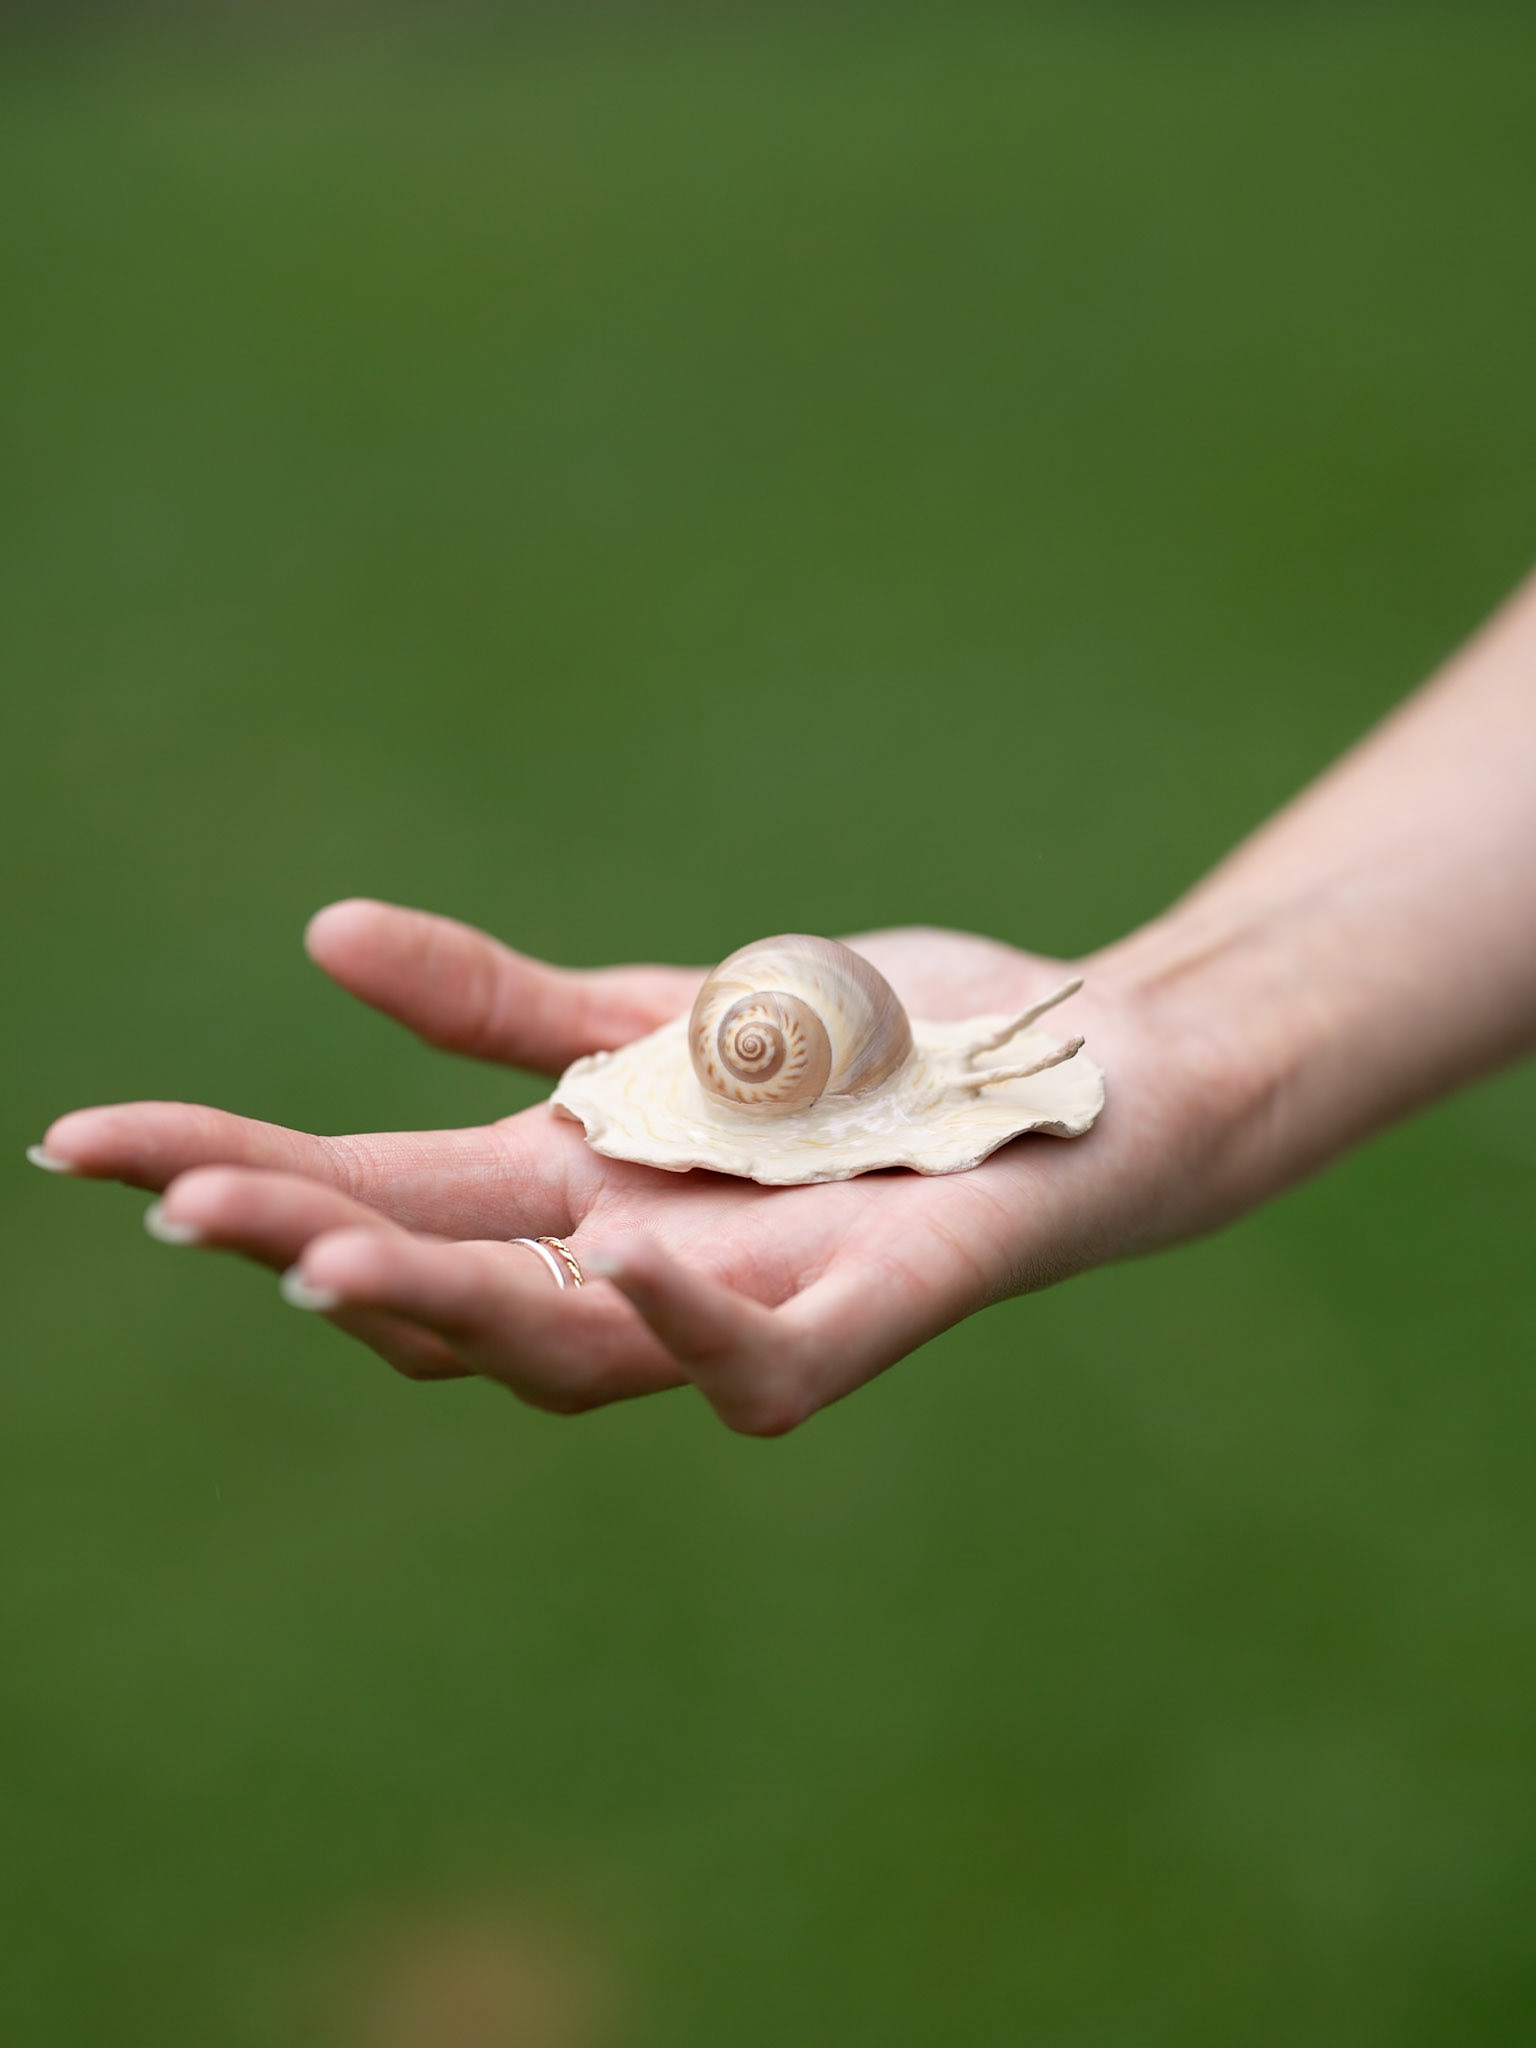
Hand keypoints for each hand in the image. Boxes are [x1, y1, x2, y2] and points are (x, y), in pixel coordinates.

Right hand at [33, 901, 1248, 1433]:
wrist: (1093, 1067)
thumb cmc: (889, 1051)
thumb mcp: (673, 1009)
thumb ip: (510, 1004)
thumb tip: (322, 935)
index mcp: (576, 1182)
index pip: (375, 1185)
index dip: (235, 1168)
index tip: (81, 1140)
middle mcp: (636, 1259)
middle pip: (441, 1283)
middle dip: (307, 1243)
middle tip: (183, 1202)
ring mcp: (750, 1301)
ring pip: (565, 1356)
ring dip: (449, 1306)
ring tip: (326, 1251)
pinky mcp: (874, 1316)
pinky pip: (760, 1365)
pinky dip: (680, 1319)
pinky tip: (608, 1252)